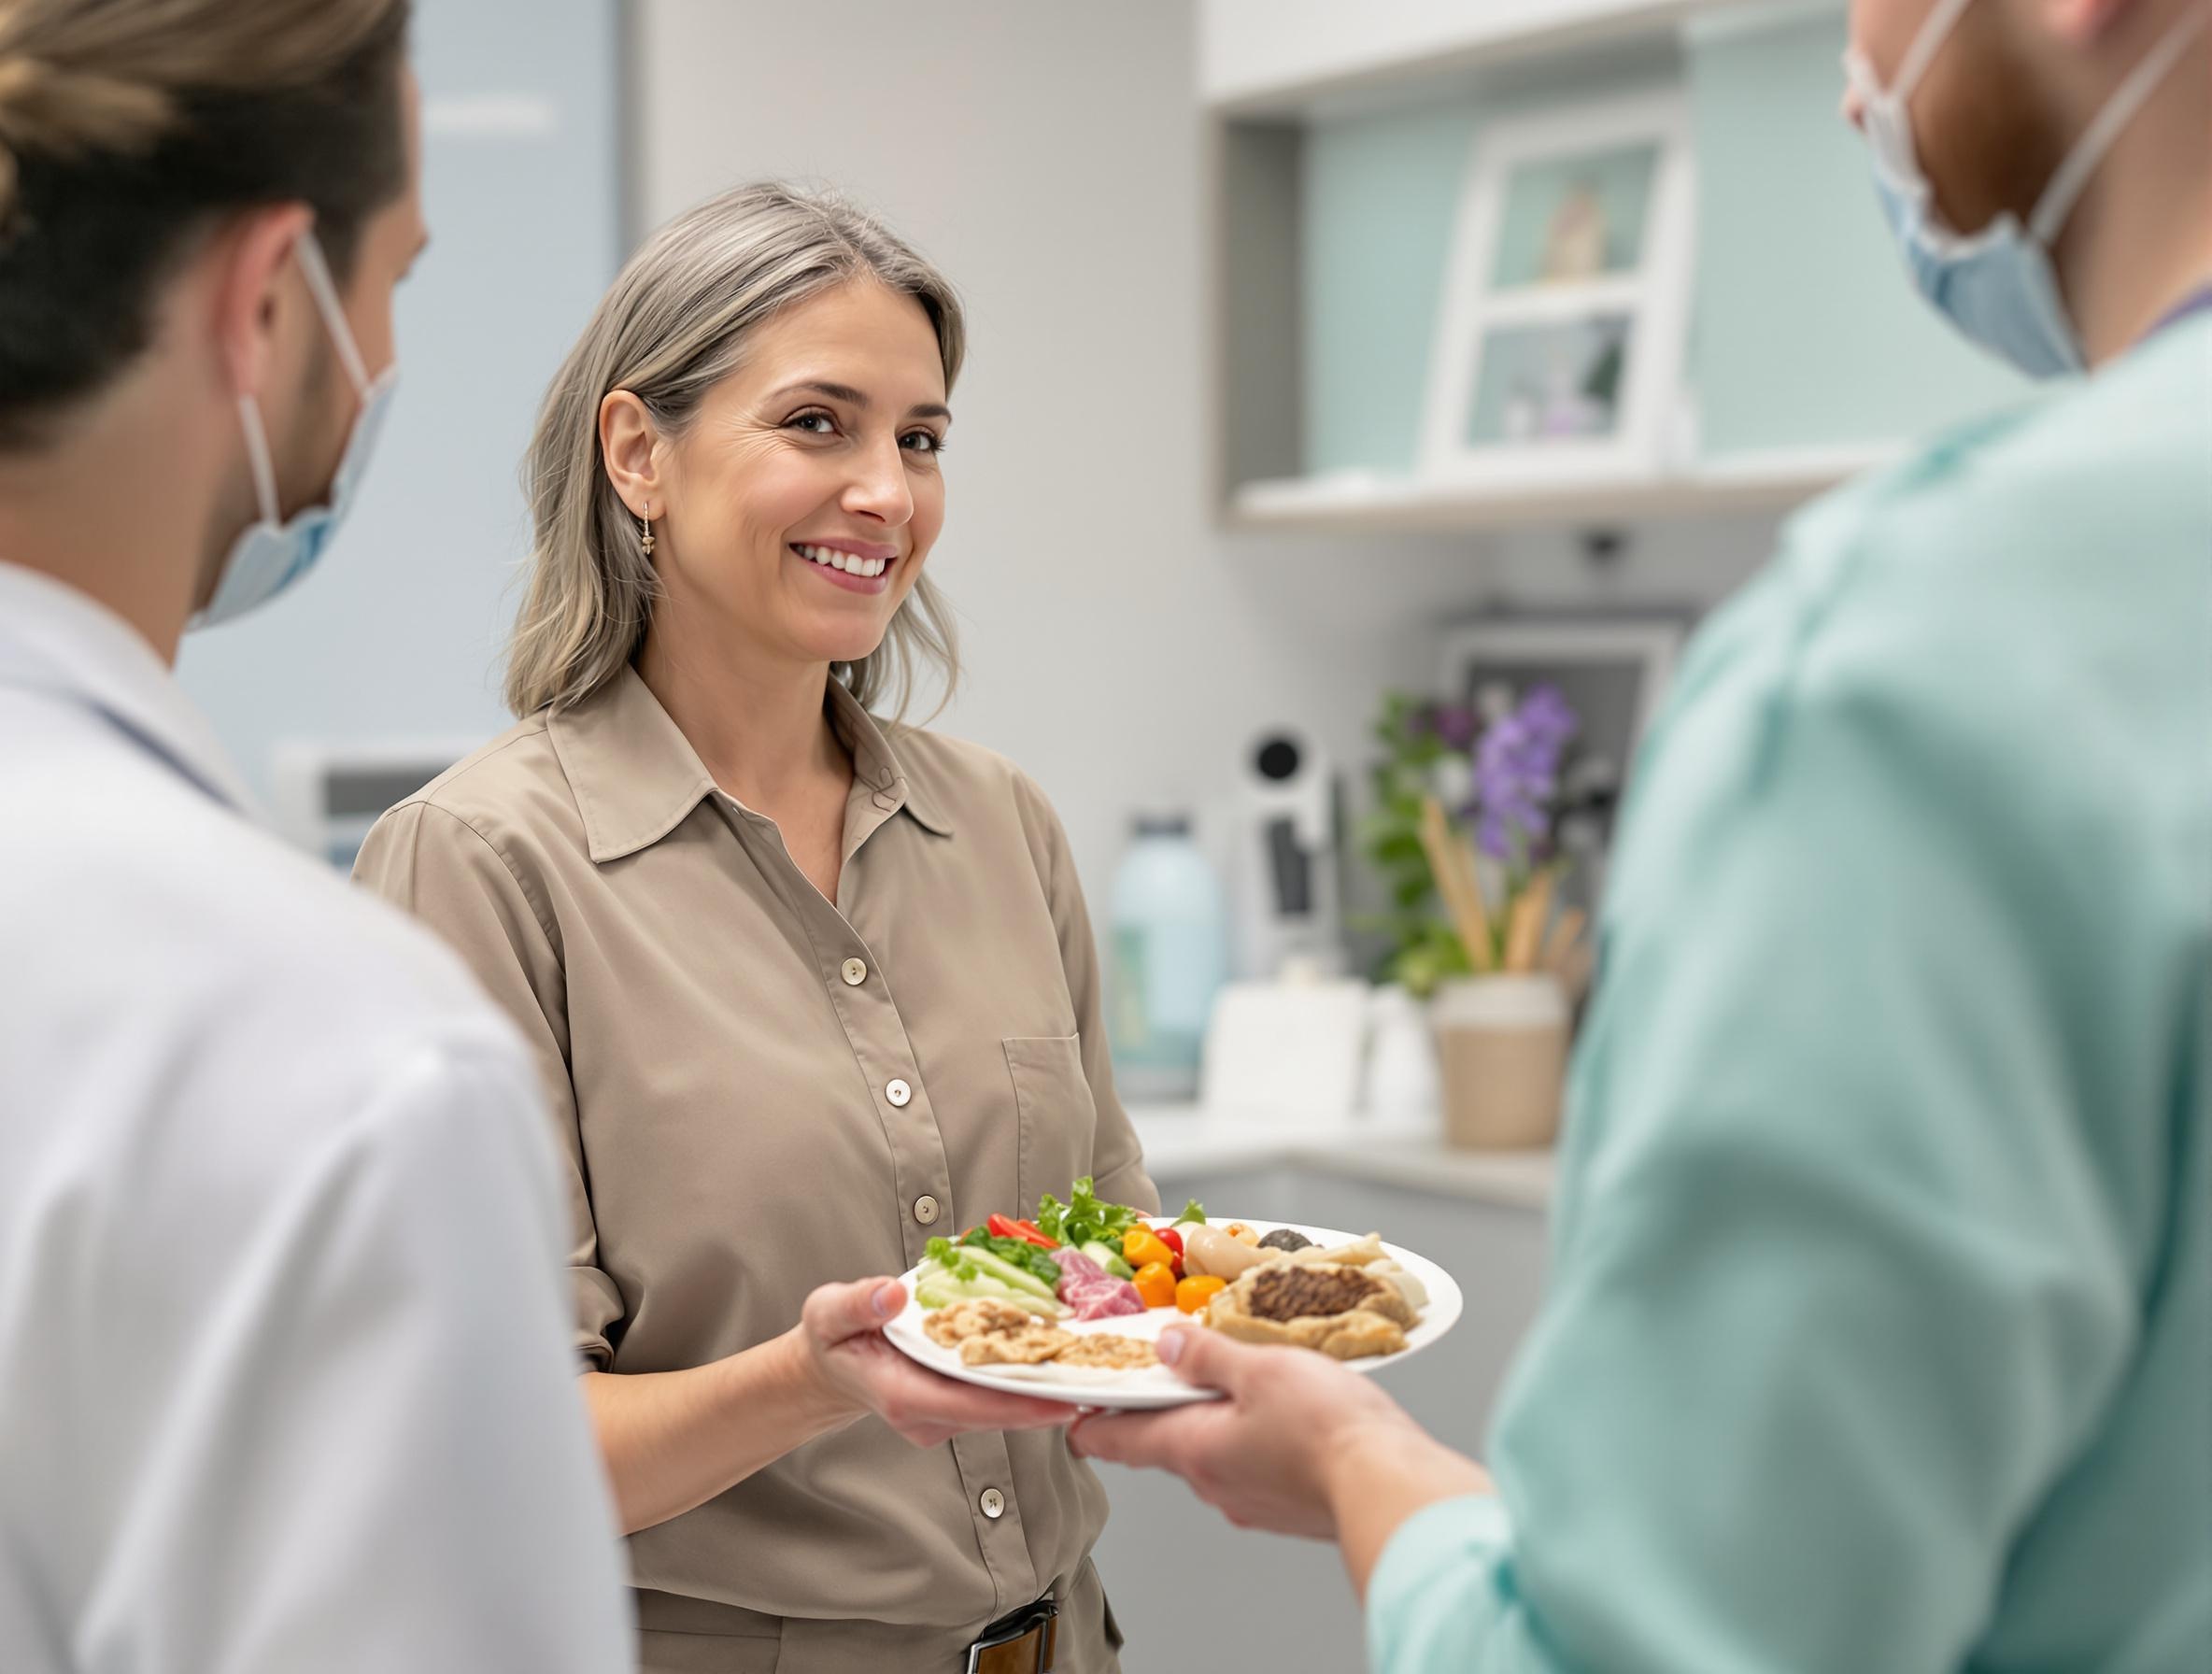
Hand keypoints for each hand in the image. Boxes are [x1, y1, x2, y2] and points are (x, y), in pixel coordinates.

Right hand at [797, 1278, 1081, 1446]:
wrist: (832, 1364)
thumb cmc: (832, 1338)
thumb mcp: (827, 1313)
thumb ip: (856, 1304)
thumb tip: (891, 1295)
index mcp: (903, 1396)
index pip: (970, 1406)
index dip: (1019, 1405)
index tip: (1064, 1400)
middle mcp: (931, 1414)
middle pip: (1000, 1408)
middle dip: (1049, 1393)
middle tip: (1102, 1373)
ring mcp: (947, 1413)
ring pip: (1005, 1400)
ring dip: (1045, 1380)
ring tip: (1096, 1356)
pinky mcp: (959, 1402)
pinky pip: (999, 1389)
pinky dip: (1028, 1369)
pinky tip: (1064, 1348)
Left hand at [1069, 1326, 1485, 1544]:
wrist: (1388, 1488)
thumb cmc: (1324, 1429)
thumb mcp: (1258, 1368)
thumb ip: (1208, 1355)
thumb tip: (1168, 1344)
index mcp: (1192, 1448)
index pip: (1119, 1440)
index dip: (1092, 1423)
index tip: (1074, 1414)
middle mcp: (1214, 1485)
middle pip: (1167, 1443)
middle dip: (1165, 1409)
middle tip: (1167, 1371)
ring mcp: (1251, 1503)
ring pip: (1215, 1456)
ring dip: (1215, 1423)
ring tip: (1237, 1384)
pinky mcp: (1288, 1509)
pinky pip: (1255, 1470)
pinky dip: (1254, 1442)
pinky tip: (1283, 1420)